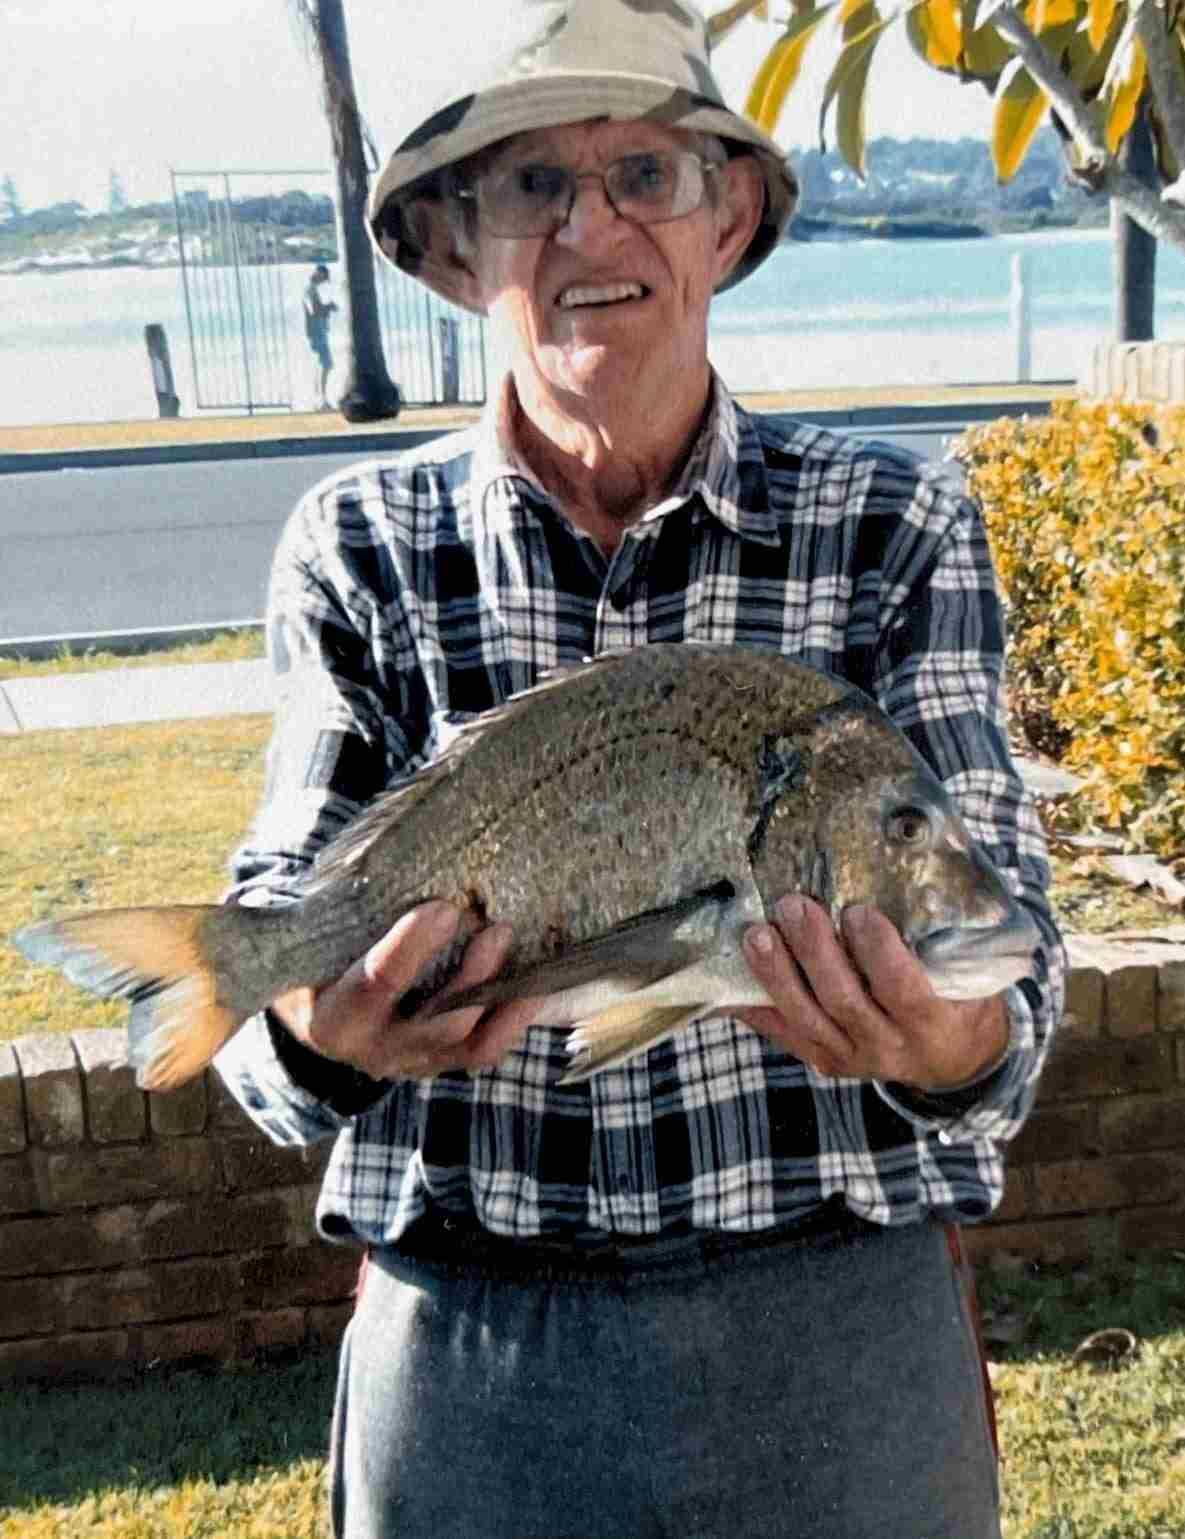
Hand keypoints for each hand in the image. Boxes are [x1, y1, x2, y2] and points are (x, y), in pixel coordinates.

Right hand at [272, 901, 539, 1078]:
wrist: (319, 1009)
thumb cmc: (321, 957)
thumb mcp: (319, 938)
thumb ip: (350, 909)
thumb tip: (401, 845)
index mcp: (334, 1017)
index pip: (378, 983)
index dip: (412, 946)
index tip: (444, 907)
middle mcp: (374, 1049)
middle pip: (436, 1023)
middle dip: (474, 976)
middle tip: (498, 928)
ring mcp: (411, 1062)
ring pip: (468, 1043)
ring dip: (502, 996)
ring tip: (519, 950)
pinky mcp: (440, 1064)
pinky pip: (485, 1049)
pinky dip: (513, 1017)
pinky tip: (532, 982)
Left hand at [738, 896, 1009, 1091]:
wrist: (954, 1060)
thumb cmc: (963, 998)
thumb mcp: (972, 974)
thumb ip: (946, 940)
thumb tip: (915, 866)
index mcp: (934, 1025)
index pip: (903, 991)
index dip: (879, 953)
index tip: (858, 911)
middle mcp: (890, 1048)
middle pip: (843, 1000)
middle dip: (814, 952)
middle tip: (794, 905)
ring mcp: (853, 1058)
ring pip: (806, 1018)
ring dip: (777, 973)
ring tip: (756, 932)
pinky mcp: (824, 1059)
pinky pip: (783, 1034)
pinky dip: (754, 1006)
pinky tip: (728, 979)